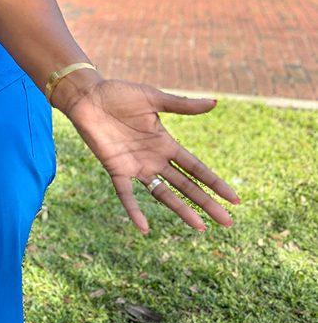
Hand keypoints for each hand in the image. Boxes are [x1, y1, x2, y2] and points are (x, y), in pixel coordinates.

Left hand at [60, 79, 239, 233]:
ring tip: (200, 228)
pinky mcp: (114, 169)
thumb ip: (182, 105)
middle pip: (186, 186)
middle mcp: (154, 159)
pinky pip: (125, 194)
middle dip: (206, 203)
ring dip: (180, 210)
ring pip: (162, 194)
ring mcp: (135, 166)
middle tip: (228, 223)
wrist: (88, 95)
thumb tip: (214, 103)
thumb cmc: (119, 94)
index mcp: (165, 143)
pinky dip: (134, 210)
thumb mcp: (154, 98)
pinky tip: (144, 228)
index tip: (234, 200)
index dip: (215, 183)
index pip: (196, 168)